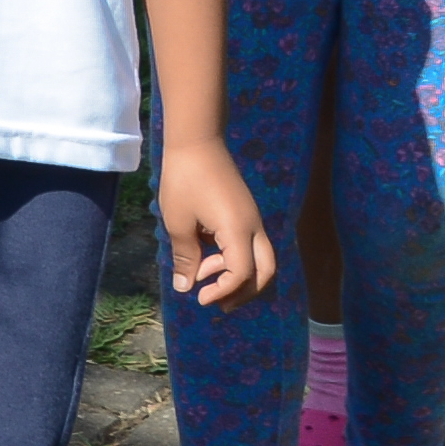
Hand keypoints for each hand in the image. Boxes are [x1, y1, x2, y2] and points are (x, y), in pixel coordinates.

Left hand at [158, 139, 272, 308]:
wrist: (197, 142)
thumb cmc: (184, 180)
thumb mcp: (178, 222)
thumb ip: (185, 257)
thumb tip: (185, 287)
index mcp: (238, 230)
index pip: (242, 273)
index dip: (224, 291)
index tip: (200, 298)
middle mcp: (254, 226)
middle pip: (266, 271)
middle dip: (244, 293)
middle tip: (217, 304)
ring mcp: (252, 219)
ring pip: (261, 259)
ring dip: (239, 276)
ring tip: (204, 278)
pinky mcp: (246, 214)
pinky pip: (251, 245)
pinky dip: (235, 259)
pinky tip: (207, 257)